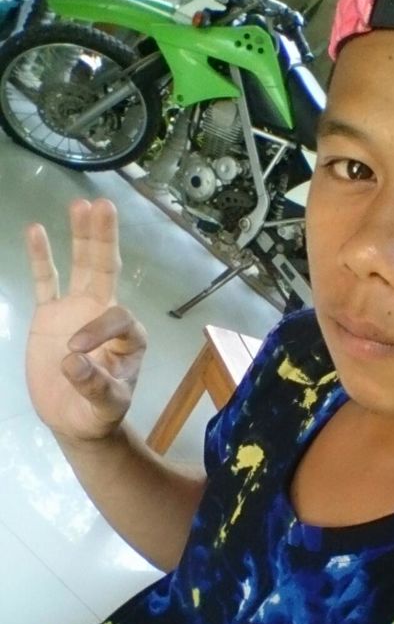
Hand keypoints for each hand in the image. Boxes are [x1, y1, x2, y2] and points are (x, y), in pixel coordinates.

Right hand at [25, 198, 146, 441]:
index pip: (118, 318)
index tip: (74, 353)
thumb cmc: (98, 413)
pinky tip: (35, 229)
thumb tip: (72, 361)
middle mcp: (106, 315)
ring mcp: (77, 310)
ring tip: (81, 204)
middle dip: (105, 240)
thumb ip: (95, 386)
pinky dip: (41, 258)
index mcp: (129, 336)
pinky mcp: (51, 316)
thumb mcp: (105, 407)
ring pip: (80, 267)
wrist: (75, 419)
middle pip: (107, 270)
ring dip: (81, 238)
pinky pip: (46, 282)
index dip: (98, 330)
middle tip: (103, 205)